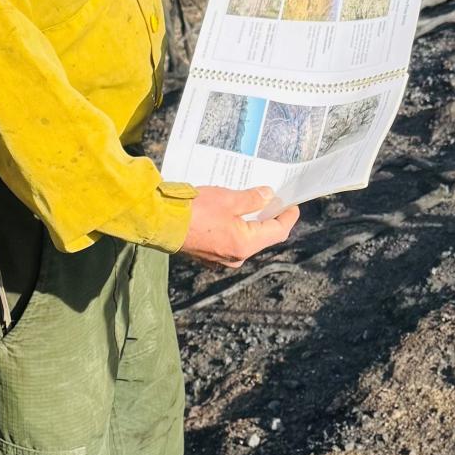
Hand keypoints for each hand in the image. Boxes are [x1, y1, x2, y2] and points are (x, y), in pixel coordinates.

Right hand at [181, 184, 299, 268]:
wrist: (161, 223)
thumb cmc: (196, 211)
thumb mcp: (229, 199)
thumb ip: (252, 199)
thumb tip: (268, 196)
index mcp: (245, 244)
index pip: (277, 232)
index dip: (287, 218)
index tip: (293, 205)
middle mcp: (236, 257)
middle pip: (262, 238)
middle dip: (269, 220)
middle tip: (274, 201)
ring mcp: (220, 259)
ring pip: (245, 240)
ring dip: (252, 224)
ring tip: (255, 205)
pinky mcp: (208, 254)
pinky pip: (229, 242)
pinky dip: (236, 229)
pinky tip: (233, 215)